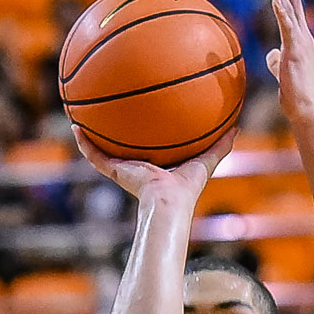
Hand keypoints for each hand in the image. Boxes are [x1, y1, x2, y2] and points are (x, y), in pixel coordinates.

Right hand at [72, 125, 234, 202]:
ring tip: (80, 116)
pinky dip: (84, 144)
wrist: (169, 202)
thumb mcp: (207, 159)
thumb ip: (222, 144)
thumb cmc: (188, 187)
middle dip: (115, 132)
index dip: (145, 134)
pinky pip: (94, 156)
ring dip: (91, 137)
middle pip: (124, 146)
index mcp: (158, 166)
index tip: (141, 117)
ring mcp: (124, 169)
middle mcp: (138, 167)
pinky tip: (75, 127)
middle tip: (109, 111)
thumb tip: (238, 125)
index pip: (149, 147)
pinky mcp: (116, 171)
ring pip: (103, 150)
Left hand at [264, 0, 313, 129]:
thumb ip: (277, 60)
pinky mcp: (295, 52)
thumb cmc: (296, 93)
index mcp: (298, 37)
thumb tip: (272, 55)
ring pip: (288, 5)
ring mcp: (299, 41)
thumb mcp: (282, 72)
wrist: (306, 109)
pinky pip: (287, 29)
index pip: (290, 4)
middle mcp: (302, 34)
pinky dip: (282, 13)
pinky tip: (276, 0)